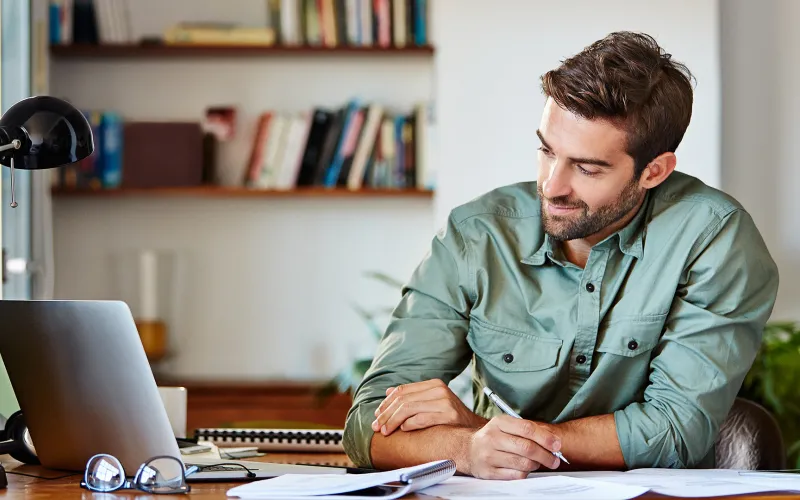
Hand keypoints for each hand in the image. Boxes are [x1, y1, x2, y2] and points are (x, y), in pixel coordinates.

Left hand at [371, 379, 487, 435]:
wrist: (475, 429)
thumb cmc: (451, 418)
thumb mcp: (432, 402)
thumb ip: (412, 396)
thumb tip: (388, 392)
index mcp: (433, 384)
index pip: (402, 390)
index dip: (386, 403)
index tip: (377, 415)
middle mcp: (439, 390)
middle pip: (403, 399)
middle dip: (386, 414)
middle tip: (377, 426)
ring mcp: (444, 402)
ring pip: (408, 408)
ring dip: (392, 421)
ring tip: (385, 431)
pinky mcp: (448, 415)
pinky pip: (421, 418)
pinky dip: (409, 424)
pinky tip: (402, 430)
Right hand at [465, 415, 561, 479]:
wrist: (468, 450)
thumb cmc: (494, 438)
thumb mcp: (506, 426)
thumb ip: (528, 430)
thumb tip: (553, 440)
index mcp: (499, 422)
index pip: (527, 428)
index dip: (545, 437)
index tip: (557, 445)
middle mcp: (492, 438)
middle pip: (526, 448)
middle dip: (546, 455)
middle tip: (555, 460)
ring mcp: (489, 455)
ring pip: (523, 463)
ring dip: (536, 465)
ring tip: (539, 463)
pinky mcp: (488, 472)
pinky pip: (515, 475)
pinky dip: (525, 473)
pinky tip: (525, 469)